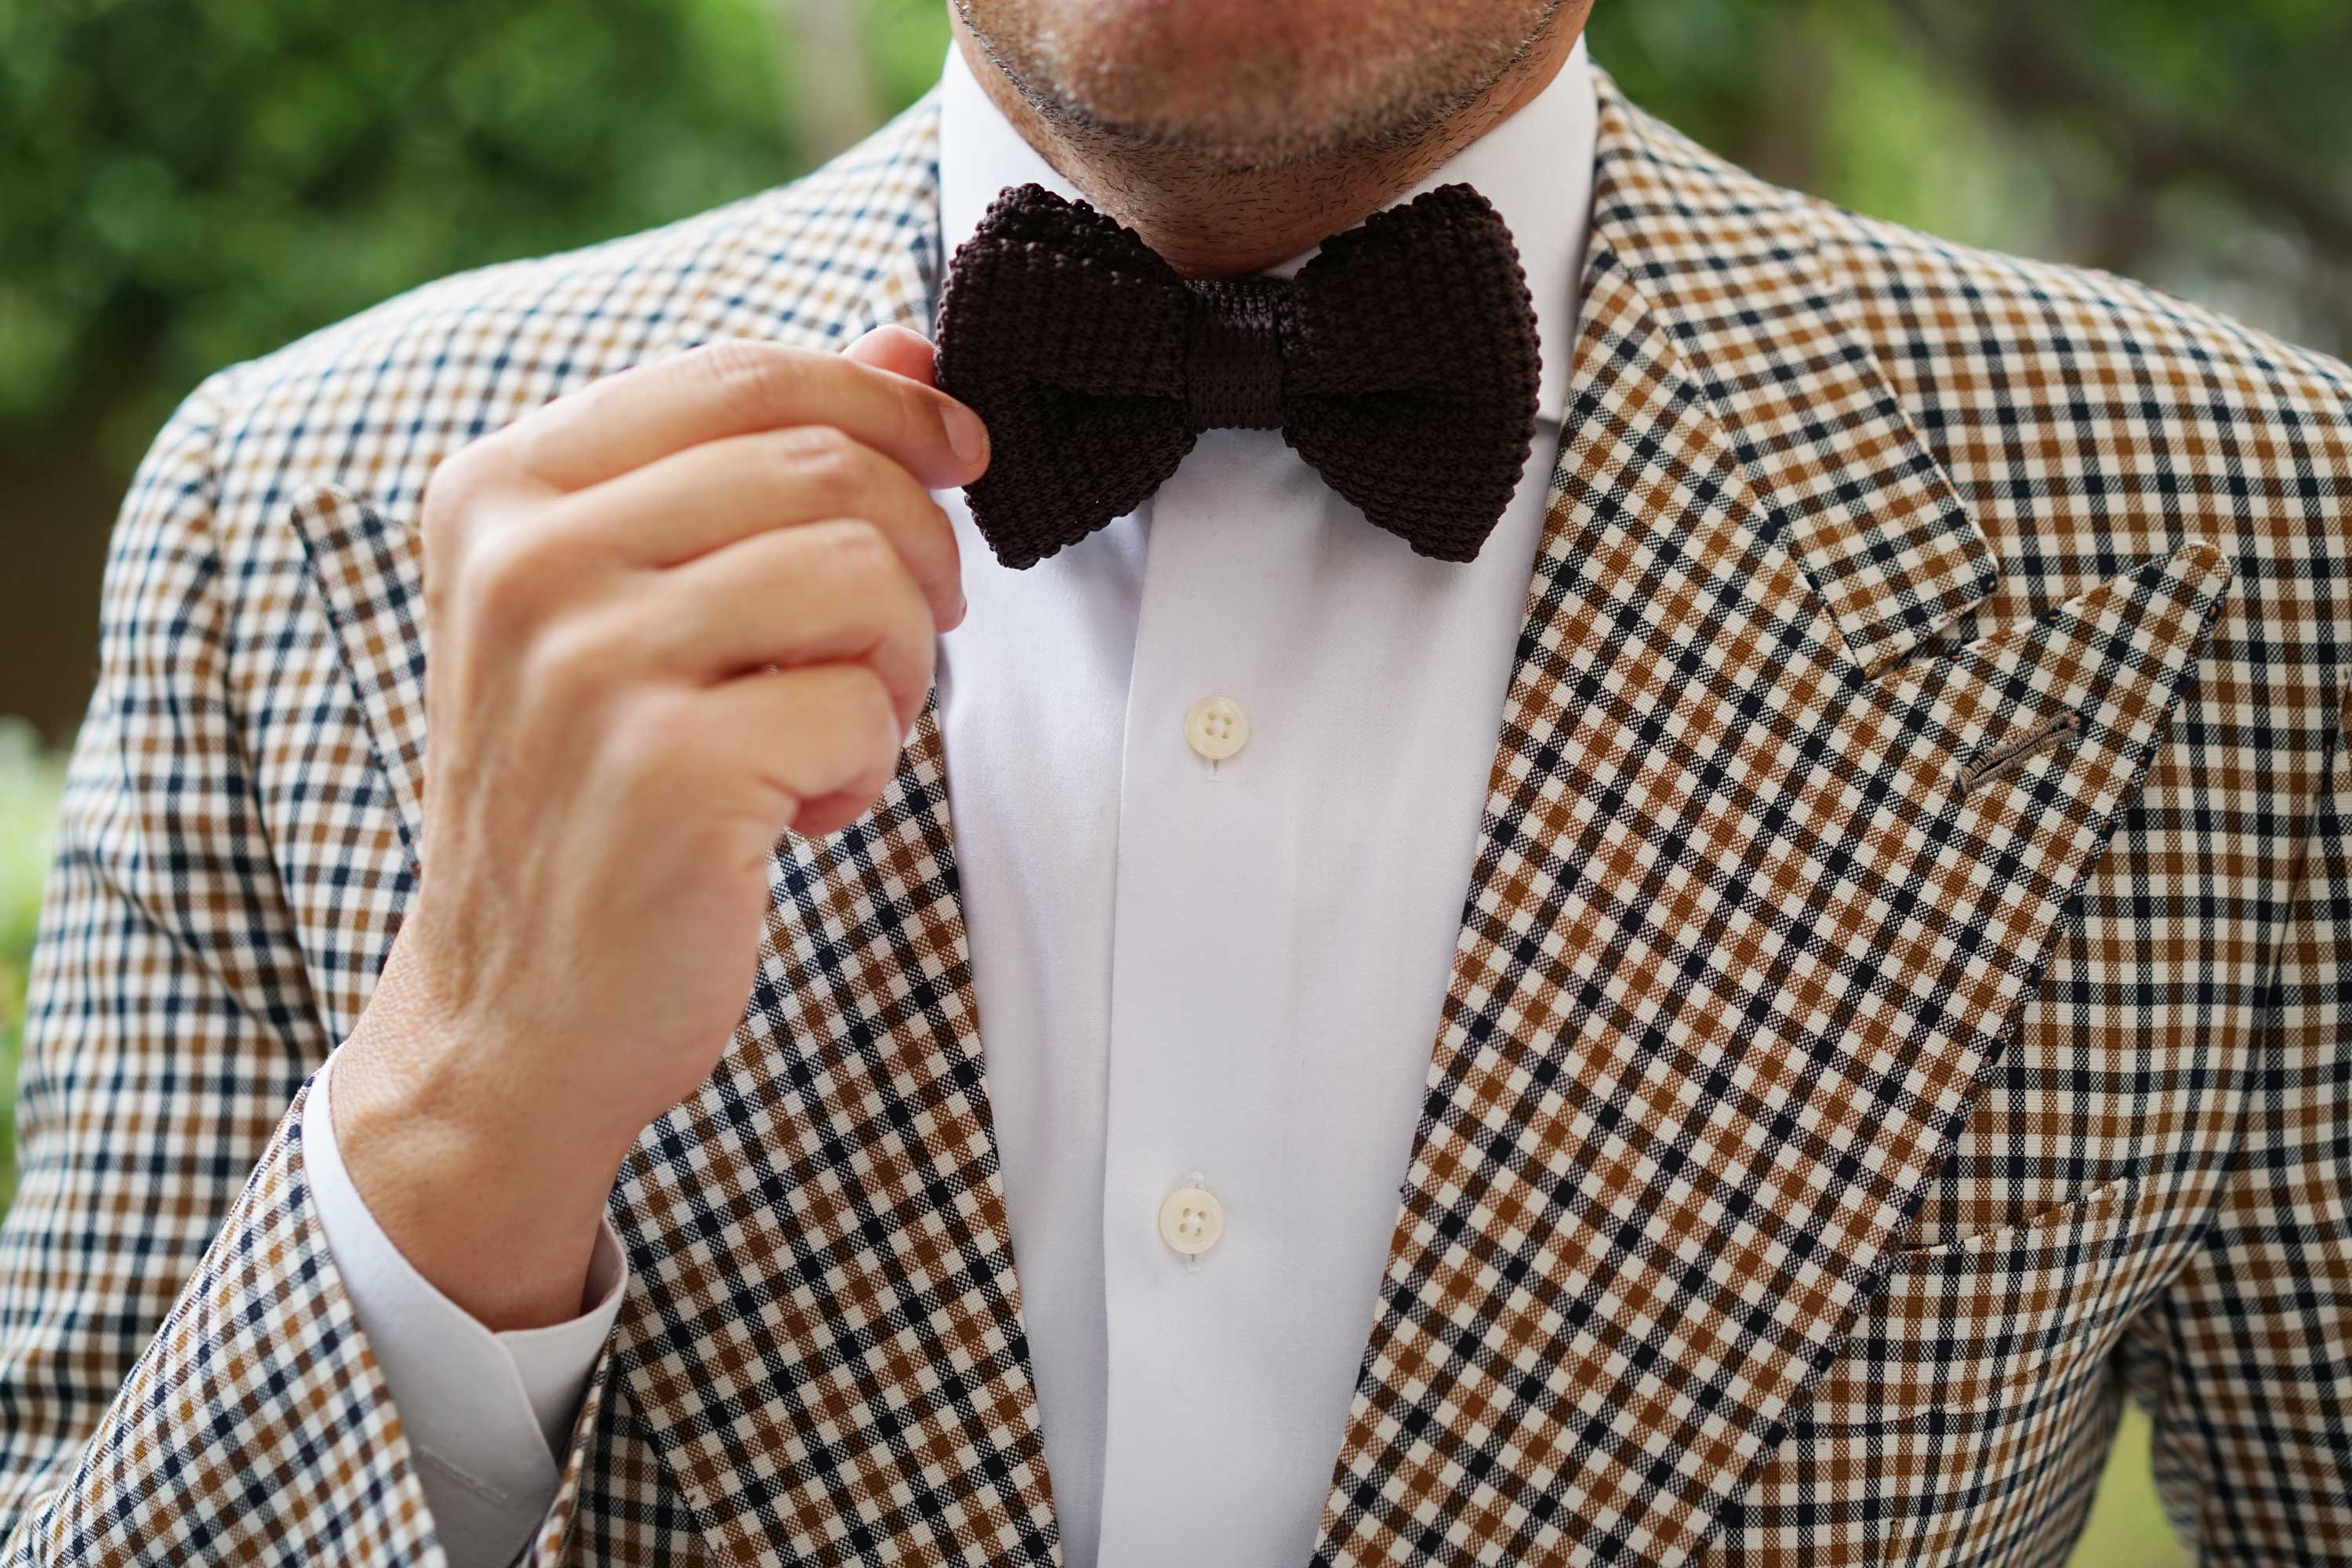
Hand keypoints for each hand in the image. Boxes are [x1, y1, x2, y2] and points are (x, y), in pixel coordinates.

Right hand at [330, 328, 985, 1328]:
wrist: (513, 1016)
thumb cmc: (593, 799)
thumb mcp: (635, 607)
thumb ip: (754, 468)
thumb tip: (907, 350)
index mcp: (504, 489)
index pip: (746, 376)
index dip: (884, 404)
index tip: (959, 455)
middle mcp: (527, 557)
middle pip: (824, 469)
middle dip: (915, 551)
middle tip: (905, 637)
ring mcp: (588, 662)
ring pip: (862, 576)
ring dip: (894, 665)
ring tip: (830, 733)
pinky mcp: (667, 767)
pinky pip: (863, 708)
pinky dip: (866, 767)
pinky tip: (797, 813)